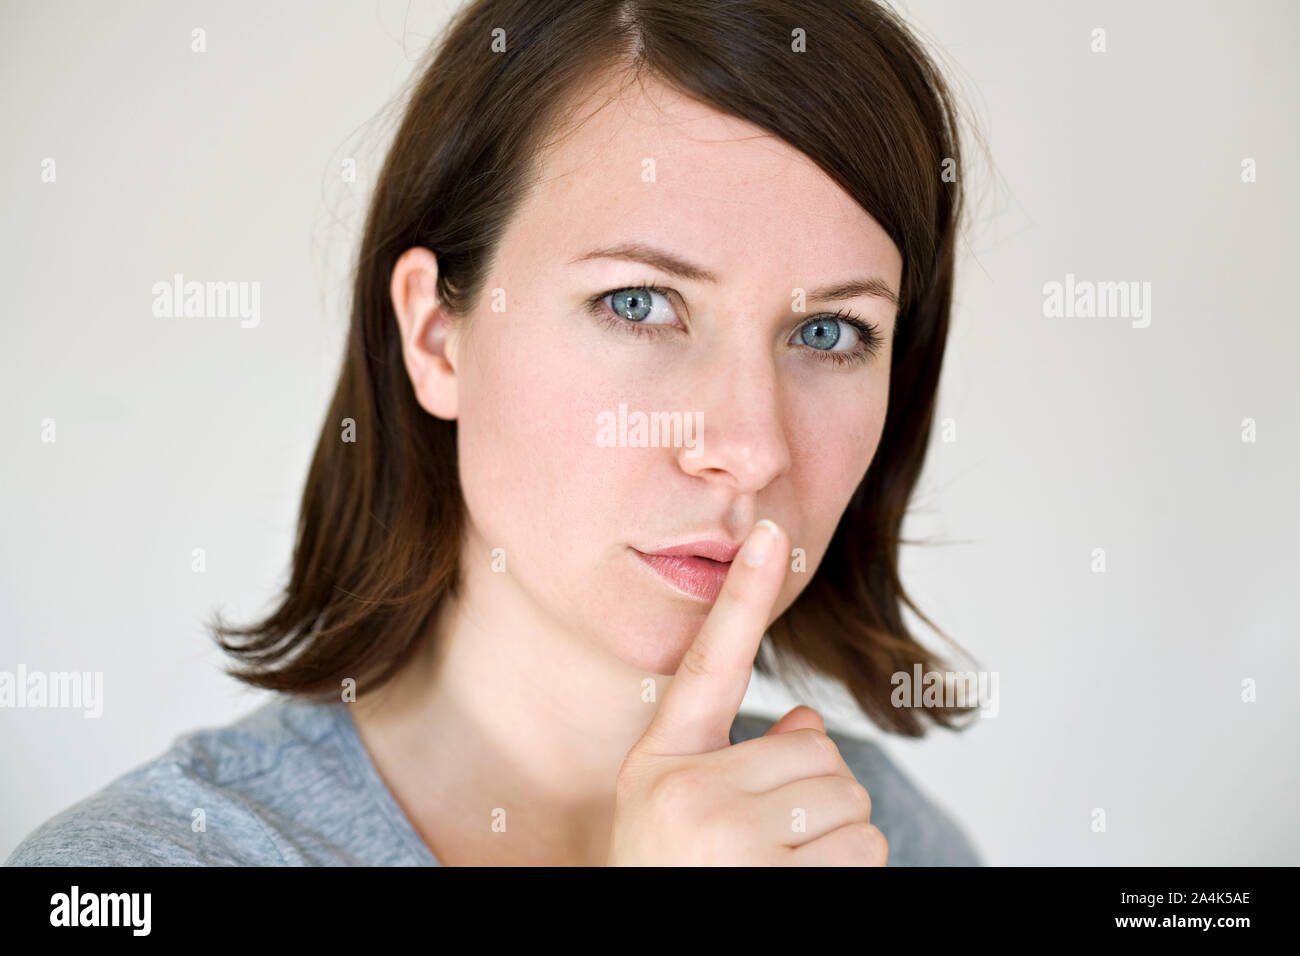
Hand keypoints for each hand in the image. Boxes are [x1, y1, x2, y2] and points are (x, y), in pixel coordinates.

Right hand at [607, 518, 887, 865]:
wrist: (653, 944)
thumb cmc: (675, 875)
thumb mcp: (681, 809)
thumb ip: (736, 756)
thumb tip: (812, 731)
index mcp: (661, 761)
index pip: (710, 664)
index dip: (743, 596)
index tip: (771, 531)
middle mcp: (685, 792)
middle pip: (820, 752)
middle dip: (816, 797)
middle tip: (769, 843)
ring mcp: (726, 841)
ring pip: (849, 800)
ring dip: (836, 840)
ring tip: (778, 872)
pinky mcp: (770, 882)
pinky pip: (861, 849)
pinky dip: (849, 872)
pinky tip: (796, 890)